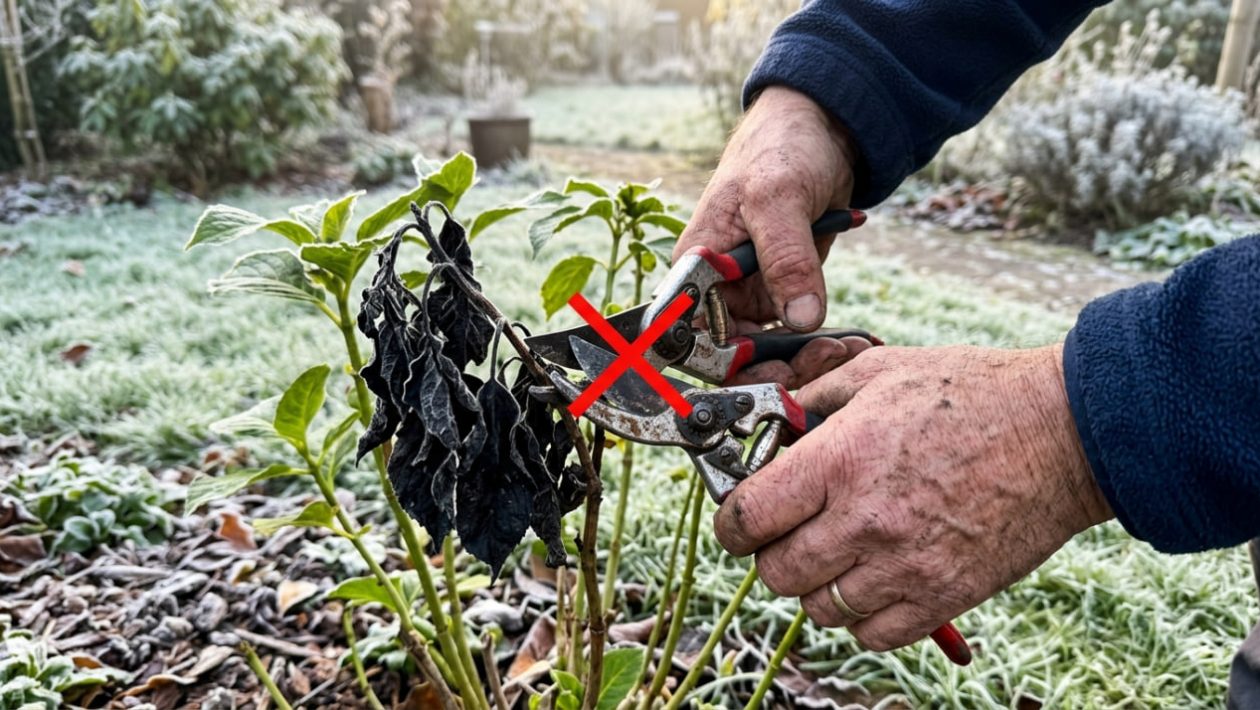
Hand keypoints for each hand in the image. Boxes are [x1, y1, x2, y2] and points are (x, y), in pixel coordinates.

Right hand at [675, 86, 857, 385]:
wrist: (822, 129)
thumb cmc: (781, 148)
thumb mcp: (778, 197)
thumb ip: (787, 258)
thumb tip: (800, 320)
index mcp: (695, 267)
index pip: (695, 337)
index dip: (729, 363)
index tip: (777, 367)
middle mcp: (717, 289)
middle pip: (734, 357)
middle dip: (779, 367)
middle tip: (827, 359)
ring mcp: (751, 294)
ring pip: (770, 353)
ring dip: (809, 360)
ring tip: (851, 347)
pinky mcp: (784, 295)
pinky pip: (798, 336)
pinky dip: (824, 344)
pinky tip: (855, 341)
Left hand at [713, 344, 1113, 650]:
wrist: (1064, 431)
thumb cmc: (972, 393)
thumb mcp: (879, 372)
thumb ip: (813, 400)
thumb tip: (768, 427)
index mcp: (840, 459)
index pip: (748, 518)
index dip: (731, 523)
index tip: (738, 521)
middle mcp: (864, 519)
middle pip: (775, 572)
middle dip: (771, 555)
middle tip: (789, 535)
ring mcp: (905, 565)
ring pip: (818, 609)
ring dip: (816, 586)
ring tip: (837, 555)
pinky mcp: (943, 595)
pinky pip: (871, 634)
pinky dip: (861, 616)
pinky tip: (874, 580)